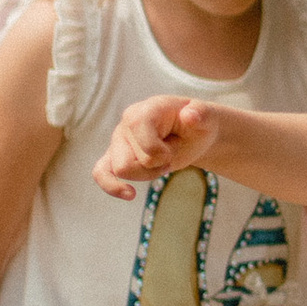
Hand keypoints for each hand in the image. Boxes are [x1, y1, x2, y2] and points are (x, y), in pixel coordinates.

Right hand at [96, 94, 223, 198]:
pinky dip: (112, 186)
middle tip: (170, 153)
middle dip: (155, 166)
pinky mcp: (115, 155)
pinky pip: (100, 172)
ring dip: (147, 173)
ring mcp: (118, 140)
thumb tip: (190, 115)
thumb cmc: (197, 124)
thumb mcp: (206, 117)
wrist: (192, 133)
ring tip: (161, 161)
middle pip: (128, 163)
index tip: (175, 144)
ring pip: (121, 170)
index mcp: (144, 111)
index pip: (143, 145)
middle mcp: (126, 124)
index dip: (161, 154)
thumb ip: (201, 114)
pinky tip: (130, 194)